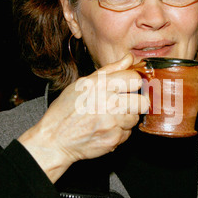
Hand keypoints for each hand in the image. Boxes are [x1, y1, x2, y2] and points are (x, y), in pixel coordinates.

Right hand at [18, 53, 148, 182]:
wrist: (55, 138)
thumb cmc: (66, 110)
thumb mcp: (83, 83)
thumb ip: (109, 70)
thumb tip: (129, 58)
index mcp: (100, 85)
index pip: (135, 79)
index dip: (133, 84)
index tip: (128, 88)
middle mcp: (108, 102)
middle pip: (142, 101)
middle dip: (135, 103)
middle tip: (124, 105)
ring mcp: (112, 122)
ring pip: (135, 119)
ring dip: (126, 119)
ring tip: (109, 119)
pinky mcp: (113, 139)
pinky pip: (127, 134)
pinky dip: (118, 133)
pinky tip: (105, 130)